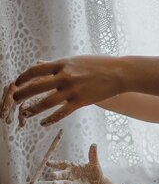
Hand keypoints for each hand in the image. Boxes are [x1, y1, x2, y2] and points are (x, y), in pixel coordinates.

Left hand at [1, 56, 123, 125]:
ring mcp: (73, 90)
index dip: (23, 77)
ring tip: (25, 113)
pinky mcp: (81, 101)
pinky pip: (62, 112)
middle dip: (22, 94)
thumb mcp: (76, 60)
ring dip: (33, 109)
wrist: (119, 73)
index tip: (16, 83)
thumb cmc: (99, 65)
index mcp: (63, 64)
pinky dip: (50, 119)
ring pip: (47, 102)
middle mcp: (65, 76)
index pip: (36, 70)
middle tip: (14, 99)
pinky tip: (43, 123)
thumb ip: (58, 64)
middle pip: (37, 86)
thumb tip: (40, 64)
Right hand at [48, 143, 102, 183]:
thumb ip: (92, 155)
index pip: (62, 164)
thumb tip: (94, 144)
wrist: (99, 183)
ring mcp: (73, 183)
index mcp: (72, 166)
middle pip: (61, 174)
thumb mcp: (94, 162)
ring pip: (64, 183)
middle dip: (56, 175)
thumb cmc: (94, 171)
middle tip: (51, 175)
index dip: (55, 163)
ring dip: (59, 183)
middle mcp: (70, 175)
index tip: (47, 163)